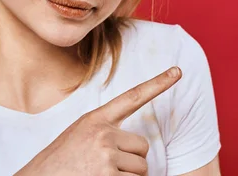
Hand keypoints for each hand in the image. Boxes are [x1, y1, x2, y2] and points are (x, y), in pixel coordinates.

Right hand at [15, 67, 181, 175]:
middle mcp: (102, 134)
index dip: (158, 84)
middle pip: (142, 147)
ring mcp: (105, 156)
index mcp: (95, 120)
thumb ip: (104, 133)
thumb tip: (138, 149)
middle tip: (104, 168)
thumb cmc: (59, 164)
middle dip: (131, 161)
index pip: (133, 97)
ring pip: (141, 169)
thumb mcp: (78, 137)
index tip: (178, 72)